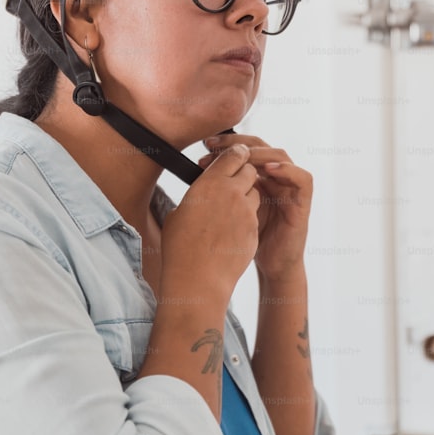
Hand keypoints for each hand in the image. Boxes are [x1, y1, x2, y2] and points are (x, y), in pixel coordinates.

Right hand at [160, 144, 259, 302]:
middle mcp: (232, 193)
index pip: (233, 155)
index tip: (233, 157)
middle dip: (243, 173)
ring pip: (255, 192)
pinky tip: (232, 230)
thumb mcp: (178, 214)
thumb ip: (195, 196)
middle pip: (249, 170)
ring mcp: (246, 211)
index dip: (234, 154)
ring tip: (230, 210)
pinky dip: (247, 217)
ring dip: (247, 195)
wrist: (198, 280)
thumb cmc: (180, 248)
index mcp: (210, 183)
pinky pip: (254, 215)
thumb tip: (199, 195)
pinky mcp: (254, 229)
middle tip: (233, 182)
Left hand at [199, 134, 311, 282]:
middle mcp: (274, 177)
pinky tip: (268, 170)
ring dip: (259, 154)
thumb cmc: (248, 239)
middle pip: (260, 147)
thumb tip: (198, 173)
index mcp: (257, 176)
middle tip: (215, 147)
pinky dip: (287, 170)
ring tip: (240, 158)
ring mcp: (289, 188)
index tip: (205, 146)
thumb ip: (222, 191)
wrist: (270, 265)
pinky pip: (302, 179)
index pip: (244, 149)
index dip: (226, 145)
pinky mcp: (302, 202)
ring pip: (281, 156)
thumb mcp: (230, 209)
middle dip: (237, 144)